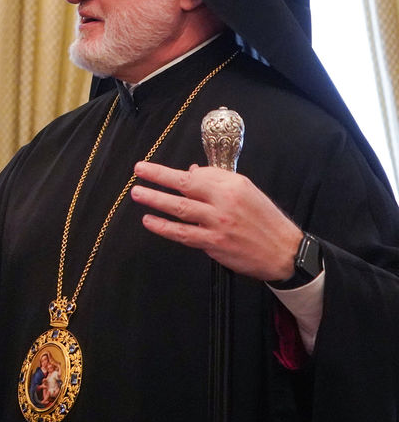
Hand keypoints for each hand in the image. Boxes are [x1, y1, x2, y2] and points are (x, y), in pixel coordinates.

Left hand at [130, 160, 301, 280]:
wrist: (284, 251)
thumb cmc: (265, 220)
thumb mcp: (247, 192)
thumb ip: (218, 181)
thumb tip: (191, 172)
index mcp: (234, 185)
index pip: (198, 174)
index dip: (177, 172)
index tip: (158, 170)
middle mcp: (224, 201)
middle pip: (185, 185)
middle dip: (158, 176)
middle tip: (138, 170)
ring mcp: (217, 223)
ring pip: (179, 207)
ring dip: (155, 199)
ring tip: (137, 192)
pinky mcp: (212, 243)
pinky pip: (182, 233)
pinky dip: (163, 227)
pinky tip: (149, 220)